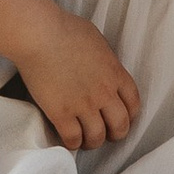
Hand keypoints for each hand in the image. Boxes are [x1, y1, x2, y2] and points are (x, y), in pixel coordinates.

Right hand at [14, 4, 140, 153]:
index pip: (133, 104)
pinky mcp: (61, 113)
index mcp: (116, 74)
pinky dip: (72, 144)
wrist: (40, 35)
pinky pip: (73, 139)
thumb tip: (103, 68)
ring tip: (85, 140)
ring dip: (93, 142)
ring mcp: (83, 105)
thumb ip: (105, 60)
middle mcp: (104, 93)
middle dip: (115, 134)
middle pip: (120, 126)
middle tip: (106, 134)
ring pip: (97, 137)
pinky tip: (68, 140)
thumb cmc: (65, 29)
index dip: (129, 116)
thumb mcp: (97, 40)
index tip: (122, 119)